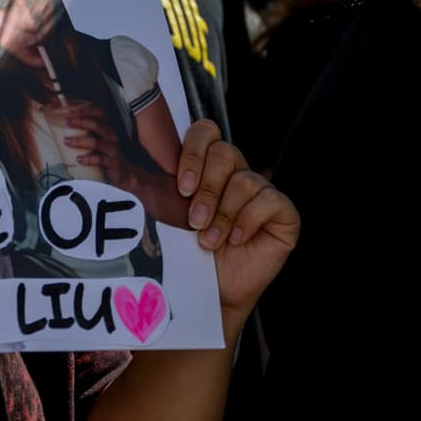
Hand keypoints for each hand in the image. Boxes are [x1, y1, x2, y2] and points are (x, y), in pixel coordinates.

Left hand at [69, 119, 191, 231]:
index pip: (100, 114)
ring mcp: (114, 151)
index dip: (87, 109)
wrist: (129, 176)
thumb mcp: (98, 144)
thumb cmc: (110, 158)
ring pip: (98, 142)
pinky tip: (79, 159)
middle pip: (98, 125)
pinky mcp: (114, 164)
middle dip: (82, 121)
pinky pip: (102, 160)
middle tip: (67, 121)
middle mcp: (112, 138)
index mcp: (108, 130)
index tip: (72, 107)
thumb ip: (85, 135)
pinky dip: (90, 158)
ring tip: (67, 141)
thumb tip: (63, 129)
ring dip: (81, 140)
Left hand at [174, 121, 299, 324]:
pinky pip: (271, 200)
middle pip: (225, 152)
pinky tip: (235, 239)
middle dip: (206, 188)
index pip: (205, 132)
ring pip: (245, 180)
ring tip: (209, 240)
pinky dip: (248, 220)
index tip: (181, 186)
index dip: (193, 152)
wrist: (209, 289)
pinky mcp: (284, 212)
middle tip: (194, 220)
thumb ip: (163, 185)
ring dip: (223, 214)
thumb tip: (135, 167)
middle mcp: (237, 172)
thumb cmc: (187, 250)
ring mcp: (263, 191)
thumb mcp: (171, 213)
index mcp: (208, 166)